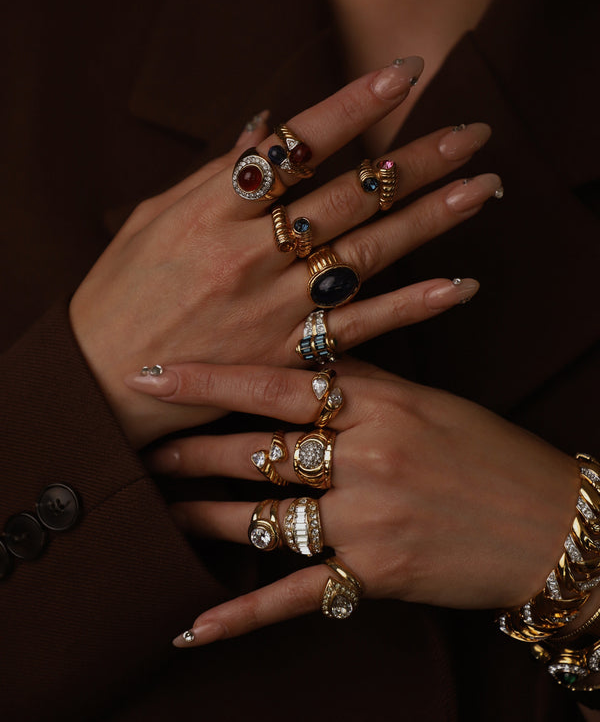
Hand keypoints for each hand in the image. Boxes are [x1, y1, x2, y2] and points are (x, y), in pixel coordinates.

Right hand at [69, 56, 499, 446]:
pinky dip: (413, 306)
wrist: (102, 386)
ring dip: (430, 219)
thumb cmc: (118, 296)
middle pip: (348, 197)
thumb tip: (264, 127)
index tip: (403, 76)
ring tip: (483, 189)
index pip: (294, 148)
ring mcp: (273, 309)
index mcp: (209, 213)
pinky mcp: (288, 358)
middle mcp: (248, 257)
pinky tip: (460, 285)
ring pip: (367, 255)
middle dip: (414, 160)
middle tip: (471, 134)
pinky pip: (361, 329)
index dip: (353, 107)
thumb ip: (211, 174)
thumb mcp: (149, 220)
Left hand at [133, 358, 579, 645]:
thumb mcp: (425, 399)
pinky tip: (192, 624)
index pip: (276, 384)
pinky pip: (294, 594)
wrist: (548, 523)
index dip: (207, 379)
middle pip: (257, 452)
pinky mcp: (374, 575)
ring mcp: (369, 521)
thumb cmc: (485, 451)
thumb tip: (300, 353)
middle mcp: (368, 458)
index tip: (150, 374)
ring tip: (157, 509)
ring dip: (201, 516)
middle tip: (142, 448)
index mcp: (380, 404)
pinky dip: (239, 613)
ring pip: (262, 518)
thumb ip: (360, 379)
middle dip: (192, 451)